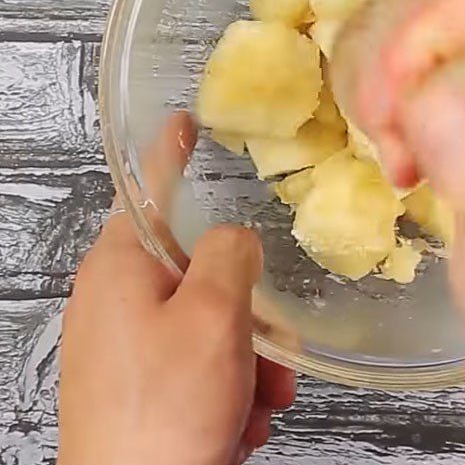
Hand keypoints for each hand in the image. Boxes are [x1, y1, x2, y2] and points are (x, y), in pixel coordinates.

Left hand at [58, 113, 294, 464]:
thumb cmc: (163, 413)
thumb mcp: (212, 313)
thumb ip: (229, 254)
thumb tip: (234, 239)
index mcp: (119, 268)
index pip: (147, 188)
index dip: (170, 151)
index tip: (183, 124)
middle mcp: (114, 301)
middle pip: (196, 271)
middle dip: (247, 308)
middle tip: (271, 343)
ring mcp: (123, 347)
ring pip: (207, 323)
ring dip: (247, 357)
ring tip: (257, 398)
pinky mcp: (137, 386)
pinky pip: (196, 364)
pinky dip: (227, 386)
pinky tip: (238, 420)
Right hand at [344, 0, 464, 348]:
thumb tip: (431, 100)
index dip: (419, 35)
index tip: (384, 114)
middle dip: (401, 63)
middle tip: (393, 150)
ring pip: (439, 8)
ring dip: (394, 77)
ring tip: (402, 157)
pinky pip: (437, 32)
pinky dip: (401, 80)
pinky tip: (408, 139)